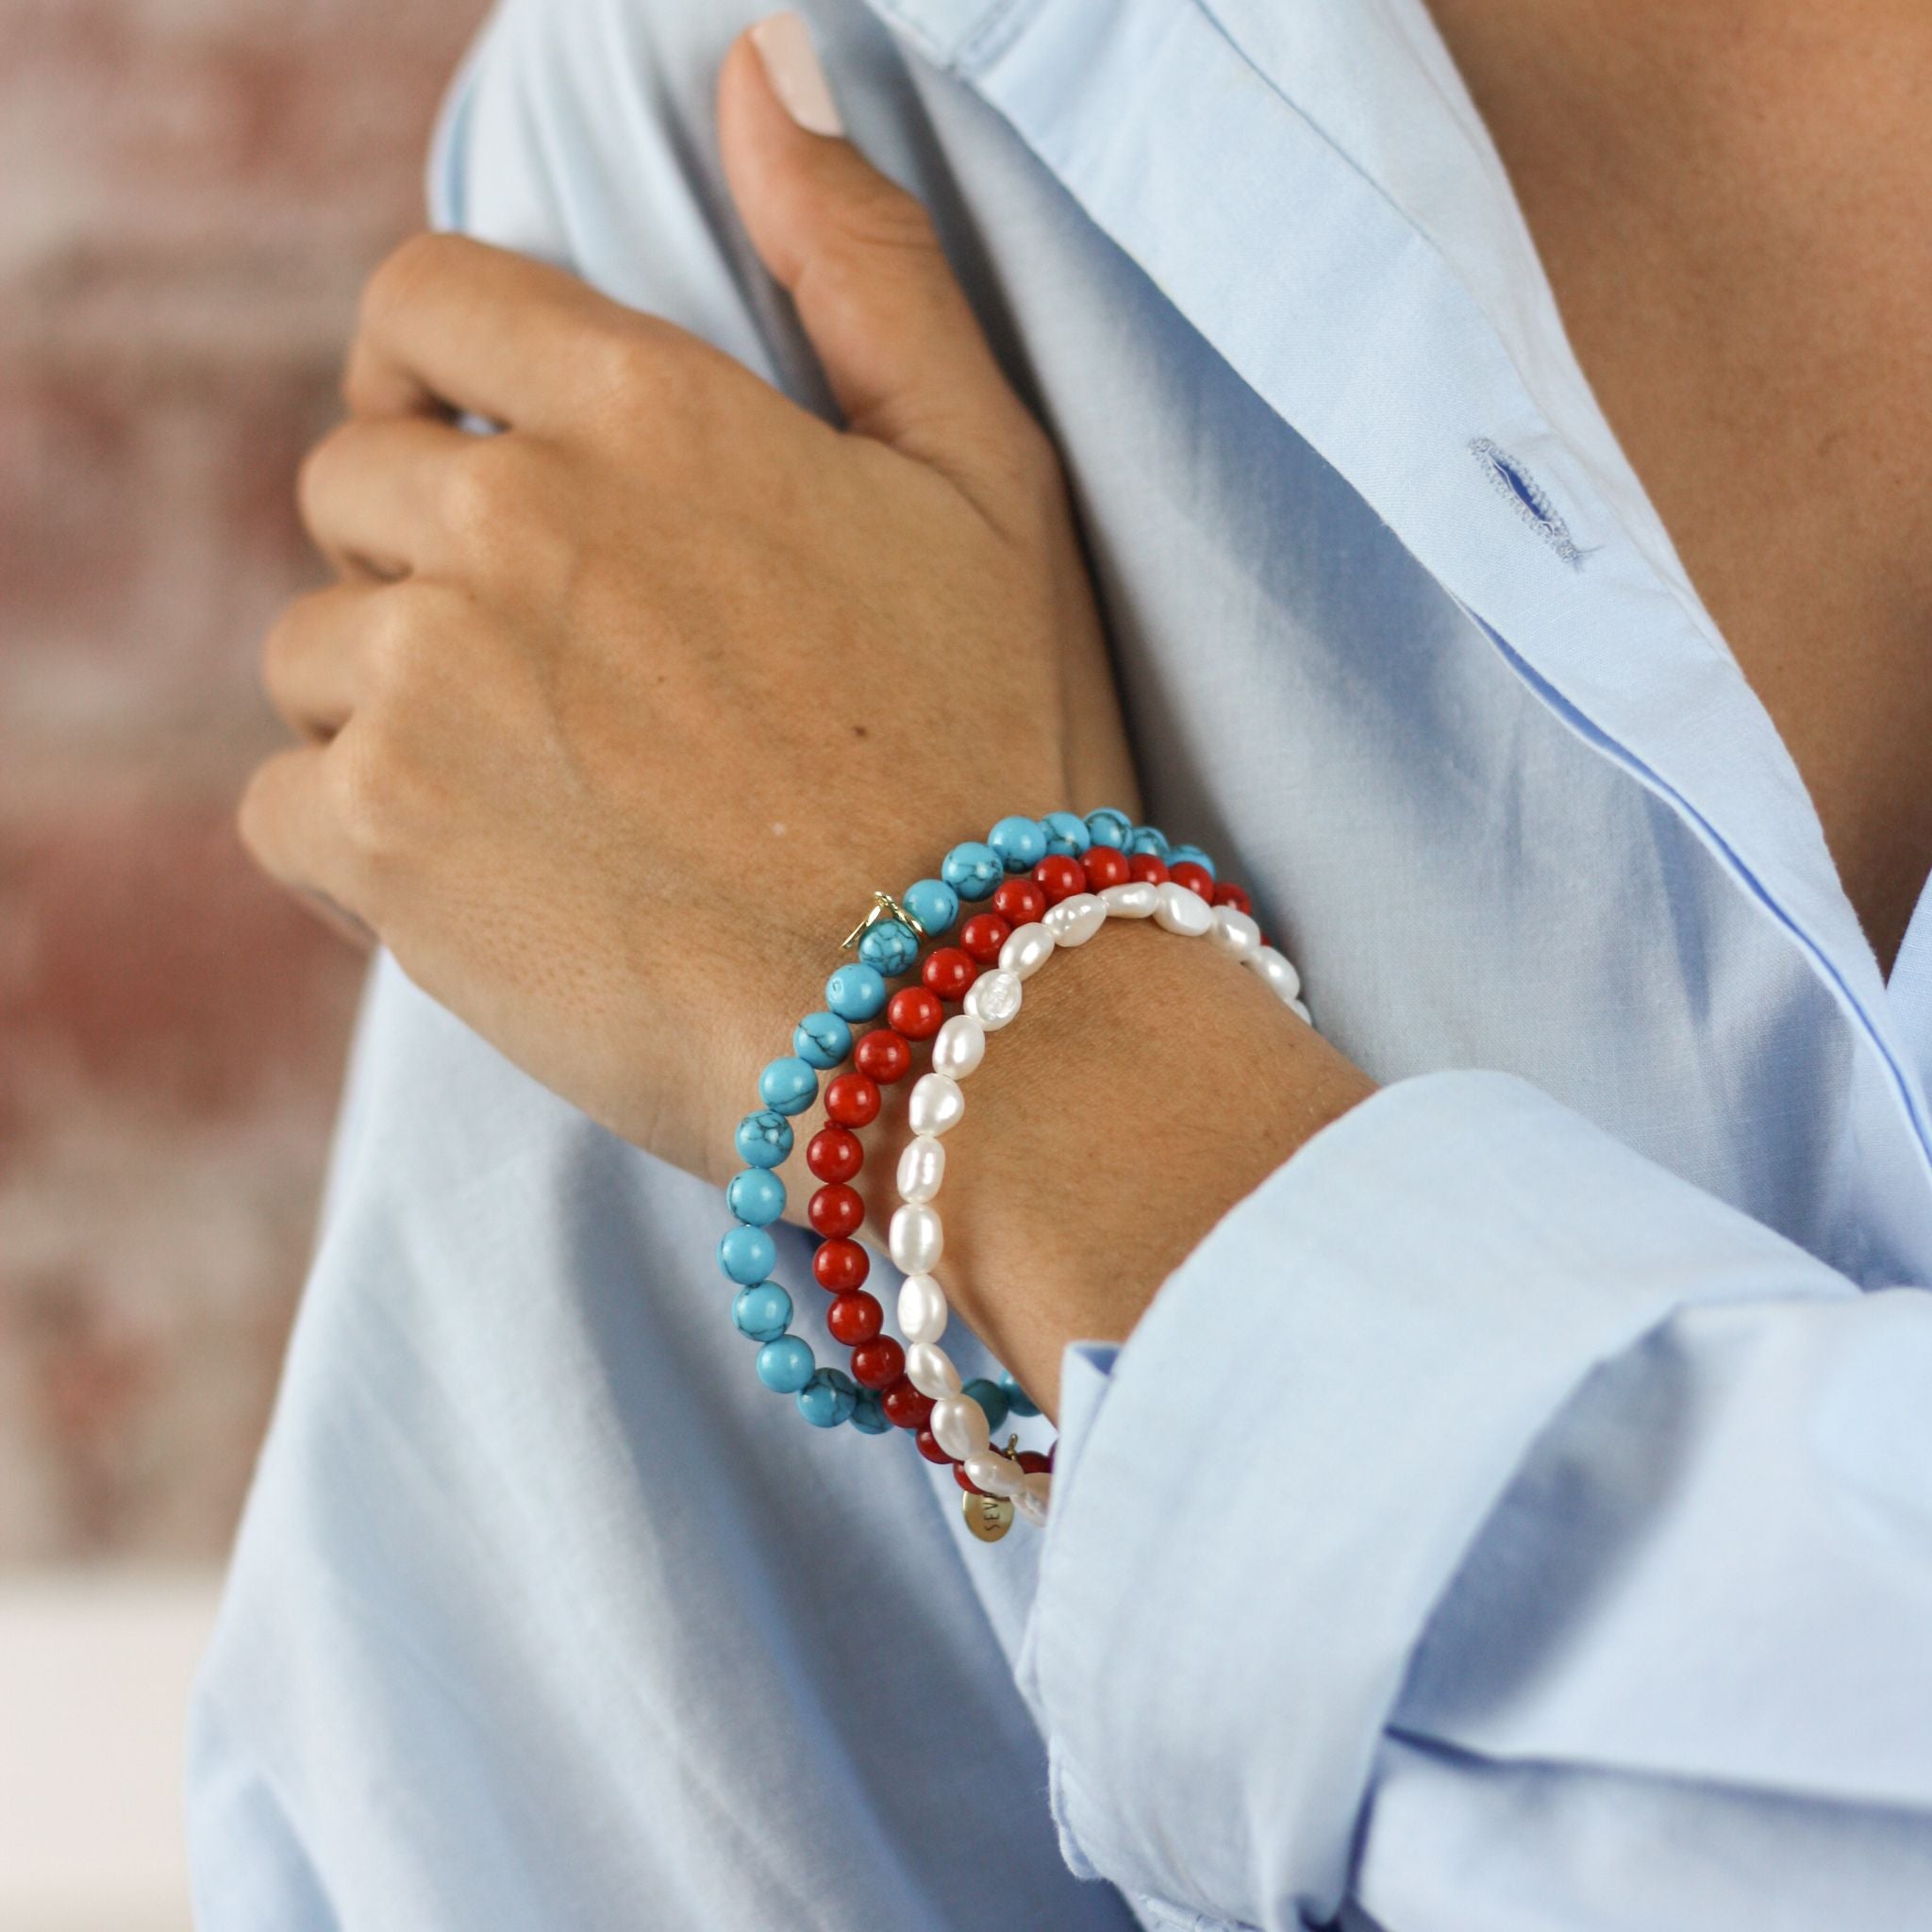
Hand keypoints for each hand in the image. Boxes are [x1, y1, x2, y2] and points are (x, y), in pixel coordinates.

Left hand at [242, 18, 1372, 1417]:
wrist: (964, 1020)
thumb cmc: (995, 758)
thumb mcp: (988, 482)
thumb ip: (864, 264)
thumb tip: (762, 62)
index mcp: (646, 414)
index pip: (422, 309)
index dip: (435, 382)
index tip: (484, 465)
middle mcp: (509, 523)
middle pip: (348, 489)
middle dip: (423, 561)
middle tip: (552, 674)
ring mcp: (429, 683)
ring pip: (315, 654)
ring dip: (400, 712)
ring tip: (551, 799)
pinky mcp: (384, 843)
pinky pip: (286, 801)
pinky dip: (359, 842)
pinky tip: (494, 883)